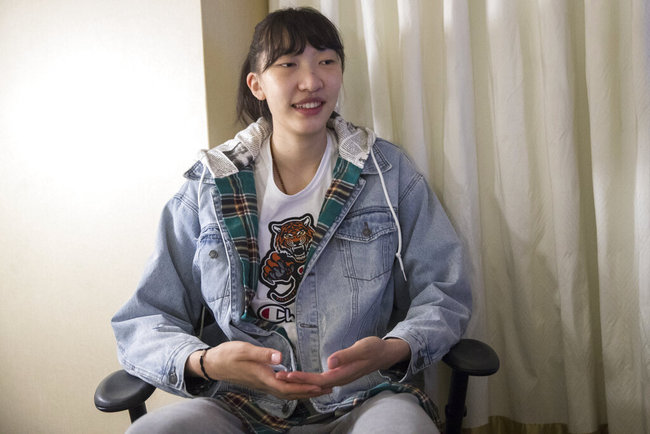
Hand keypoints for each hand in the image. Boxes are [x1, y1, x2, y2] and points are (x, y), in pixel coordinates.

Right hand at [188, 341, 331, 399]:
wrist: (213, 363)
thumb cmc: (228, 355)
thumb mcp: (244, 350)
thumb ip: (262, 354)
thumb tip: (280, 358)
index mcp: (263, 377)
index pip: (289, 387)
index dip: (305, 388)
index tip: (321, 386)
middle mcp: (265, 384)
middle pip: (291, 393)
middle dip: (310, 392)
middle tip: (329, 389)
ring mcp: (263, 384)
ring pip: (287, 393)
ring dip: (304, 392)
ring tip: (320, 389)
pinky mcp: (261, 381)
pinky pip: (282, 389)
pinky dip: (294, 389)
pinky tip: (300, 385)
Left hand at [275, 337, 409, 388]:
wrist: (385, 353)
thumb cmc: (373, 349)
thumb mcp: (362, 348)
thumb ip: (346, 355)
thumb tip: (330, 362)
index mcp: (343, 374)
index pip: (319, 380)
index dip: (303, 379)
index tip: (288, 376)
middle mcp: (340, 379)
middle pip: (315, 384)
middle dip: (296, 381)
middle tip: (278, 377)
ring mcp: (340, 377)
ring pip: (317, 383)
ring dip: (301, 381)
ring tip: (284, 377)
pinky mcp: (340, 373)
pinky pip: (321, 380)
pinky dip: (309, 379)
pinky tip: (301, 377)